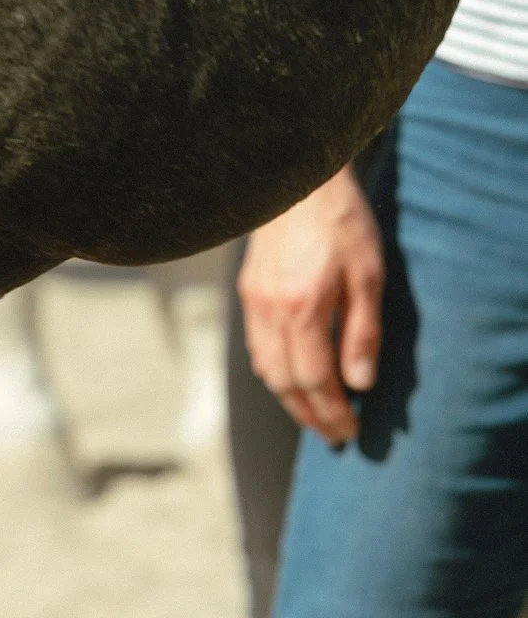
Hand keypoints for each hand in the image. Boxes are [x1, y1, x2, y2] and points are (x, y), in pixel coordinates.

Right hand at [241, 165, 384, 445]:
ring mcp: (254, 302)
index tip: (349, 432)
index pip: (314, 379)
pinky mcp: (248, 292)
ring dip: (288, 398)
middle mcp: (270, 311)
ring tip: (313, 414)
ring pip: (265, 367)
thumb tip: (360, 384)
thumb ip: (363, 333)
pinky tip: (290, 377)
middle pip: (284, 381)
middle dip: (309, 414)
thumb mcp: (368, 277)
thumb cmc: (341, 224)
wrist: (295, 182)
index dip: (331, 411)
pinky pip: (256, 345)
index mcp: (303, 309)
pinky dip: (273, 371)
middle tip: (333, 435)